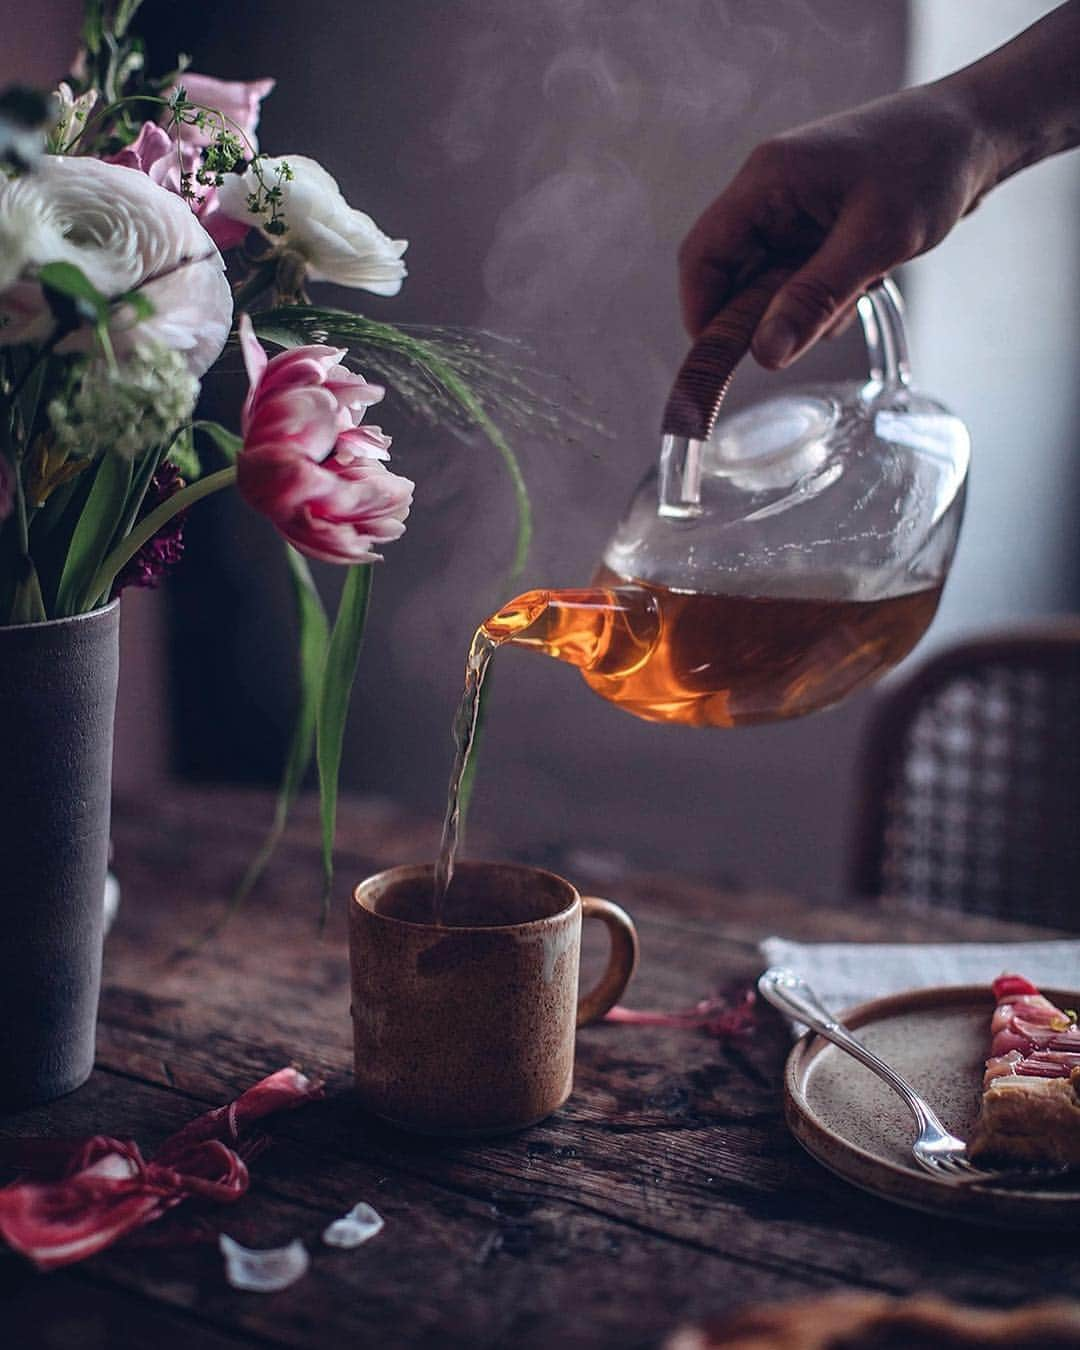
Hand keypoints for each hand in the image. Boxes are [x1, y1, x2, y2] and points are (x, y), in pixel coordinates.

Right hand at [678, 81, 996, 368]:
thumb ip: (814, 299)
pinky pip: (797, 274)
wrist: (978, 130)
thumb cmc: (930, 165)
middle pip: (732, 275)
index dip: (702, 315)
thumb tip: (764, 355)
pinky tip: (865, 281)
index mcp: (766, 180)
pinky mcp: (814, 222)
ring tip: (859, 291)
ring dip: (802, 305)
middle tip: (811, 330)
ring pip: (767, 281)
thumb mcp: (875, 240)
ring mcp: (791, 207)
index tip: (722, 362)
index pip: (701, 257)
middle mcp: (768, 191)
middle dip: (766, 312)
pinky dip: (823, 293)